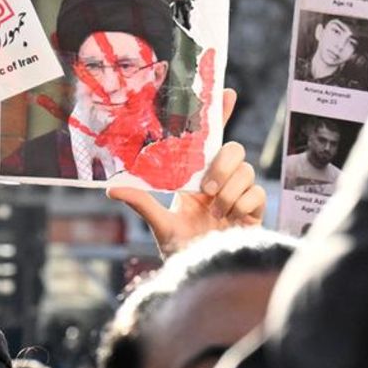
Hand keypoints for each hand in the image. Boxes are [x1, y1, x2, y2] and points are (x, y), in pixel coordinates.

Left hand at [108, 89, 265, 257]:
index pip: (212, 140)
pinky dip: (242, 205)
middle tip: (206, 190)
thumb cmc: (180, 249)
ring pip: (246, 171)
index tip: (226, 93)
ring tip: (216, 213)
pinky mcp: (254, 211)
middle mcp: (219, 181)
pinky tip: (231, 221)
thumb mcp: (158, 224)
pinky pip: (256, 193)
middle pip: (234, 150)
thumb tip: (111, 188)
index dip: (221, 115)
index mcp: (197, 176)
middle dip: (222, 165)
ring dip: (228, 193)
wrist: (202, 275)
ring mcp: (238, 194)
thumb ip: (141, 203)